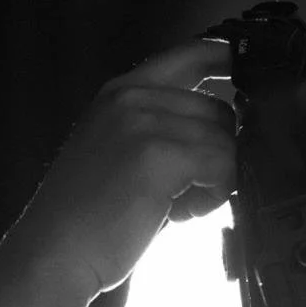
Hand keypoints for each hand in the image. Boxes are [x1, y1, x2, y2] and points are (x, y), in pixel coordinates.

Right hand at [7, 40, 236, 300]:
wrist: (53, 253)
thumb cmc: (86, 216)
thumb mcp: (118, 151)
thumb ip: (162, 128)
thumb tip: (225, 129)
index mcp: (120, 92)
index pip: (194, 53)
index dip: (231, 60)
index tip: (252, 79)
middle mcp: (131, 97)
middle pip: (219, 109)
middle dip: (217, 153)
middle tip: (186, 191)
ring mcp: (143, 122)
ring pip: (225, 141)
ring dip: (215, 180)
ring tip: (178, 206)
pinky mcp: (158, 155)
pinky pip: (223, 166)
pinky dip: (213, 196)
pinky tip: (181, 215)